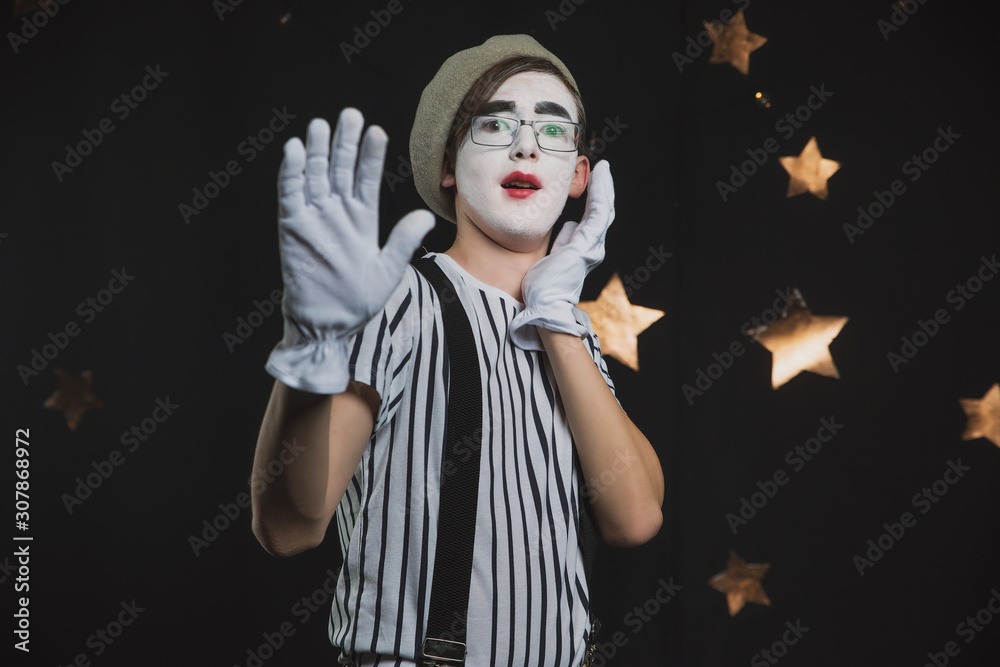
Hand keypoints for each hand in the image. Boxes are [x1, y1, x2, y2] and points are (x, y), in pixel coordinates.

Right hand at [265, 109, 435, 393]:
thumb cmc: (357, 302)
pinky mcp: (293, 228)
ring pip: (315, 176)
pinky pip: (291, 195)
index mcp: (362, 220)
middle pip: (340, 169)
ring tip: (321, 125)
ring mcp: (314, 218)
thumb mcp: (389, 270)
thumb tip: (426, 216)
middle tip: (350, 114)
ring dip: (318, 151)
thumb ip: (404, 240)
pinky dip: (292, 174)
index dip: (370, 155)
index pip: (366, 179)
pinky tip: (294, 151)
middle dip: (345, 142)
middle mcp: (337, 214)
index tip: (377, 132)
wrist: (327, 325)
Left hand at [509, 160, 614, 350]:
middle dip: (603, 189)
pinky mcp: (586, 245)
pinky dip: (600, 193)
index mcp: (584, 249)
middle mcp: (593, 247)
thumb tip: (569, 225)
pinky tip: (601, 177)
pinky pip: (597, 213)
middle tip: (602, 169)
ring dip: (604, 187)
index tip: (592, 181)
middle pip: (602, 212)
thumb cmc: (544, 287)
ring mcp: (592, 246)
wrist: (544, 307)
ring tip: (603, 169)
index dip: (595, 198)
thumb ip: (564, 241)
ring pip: (603, 210)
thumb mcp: (554, 257)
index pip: (592, 218)